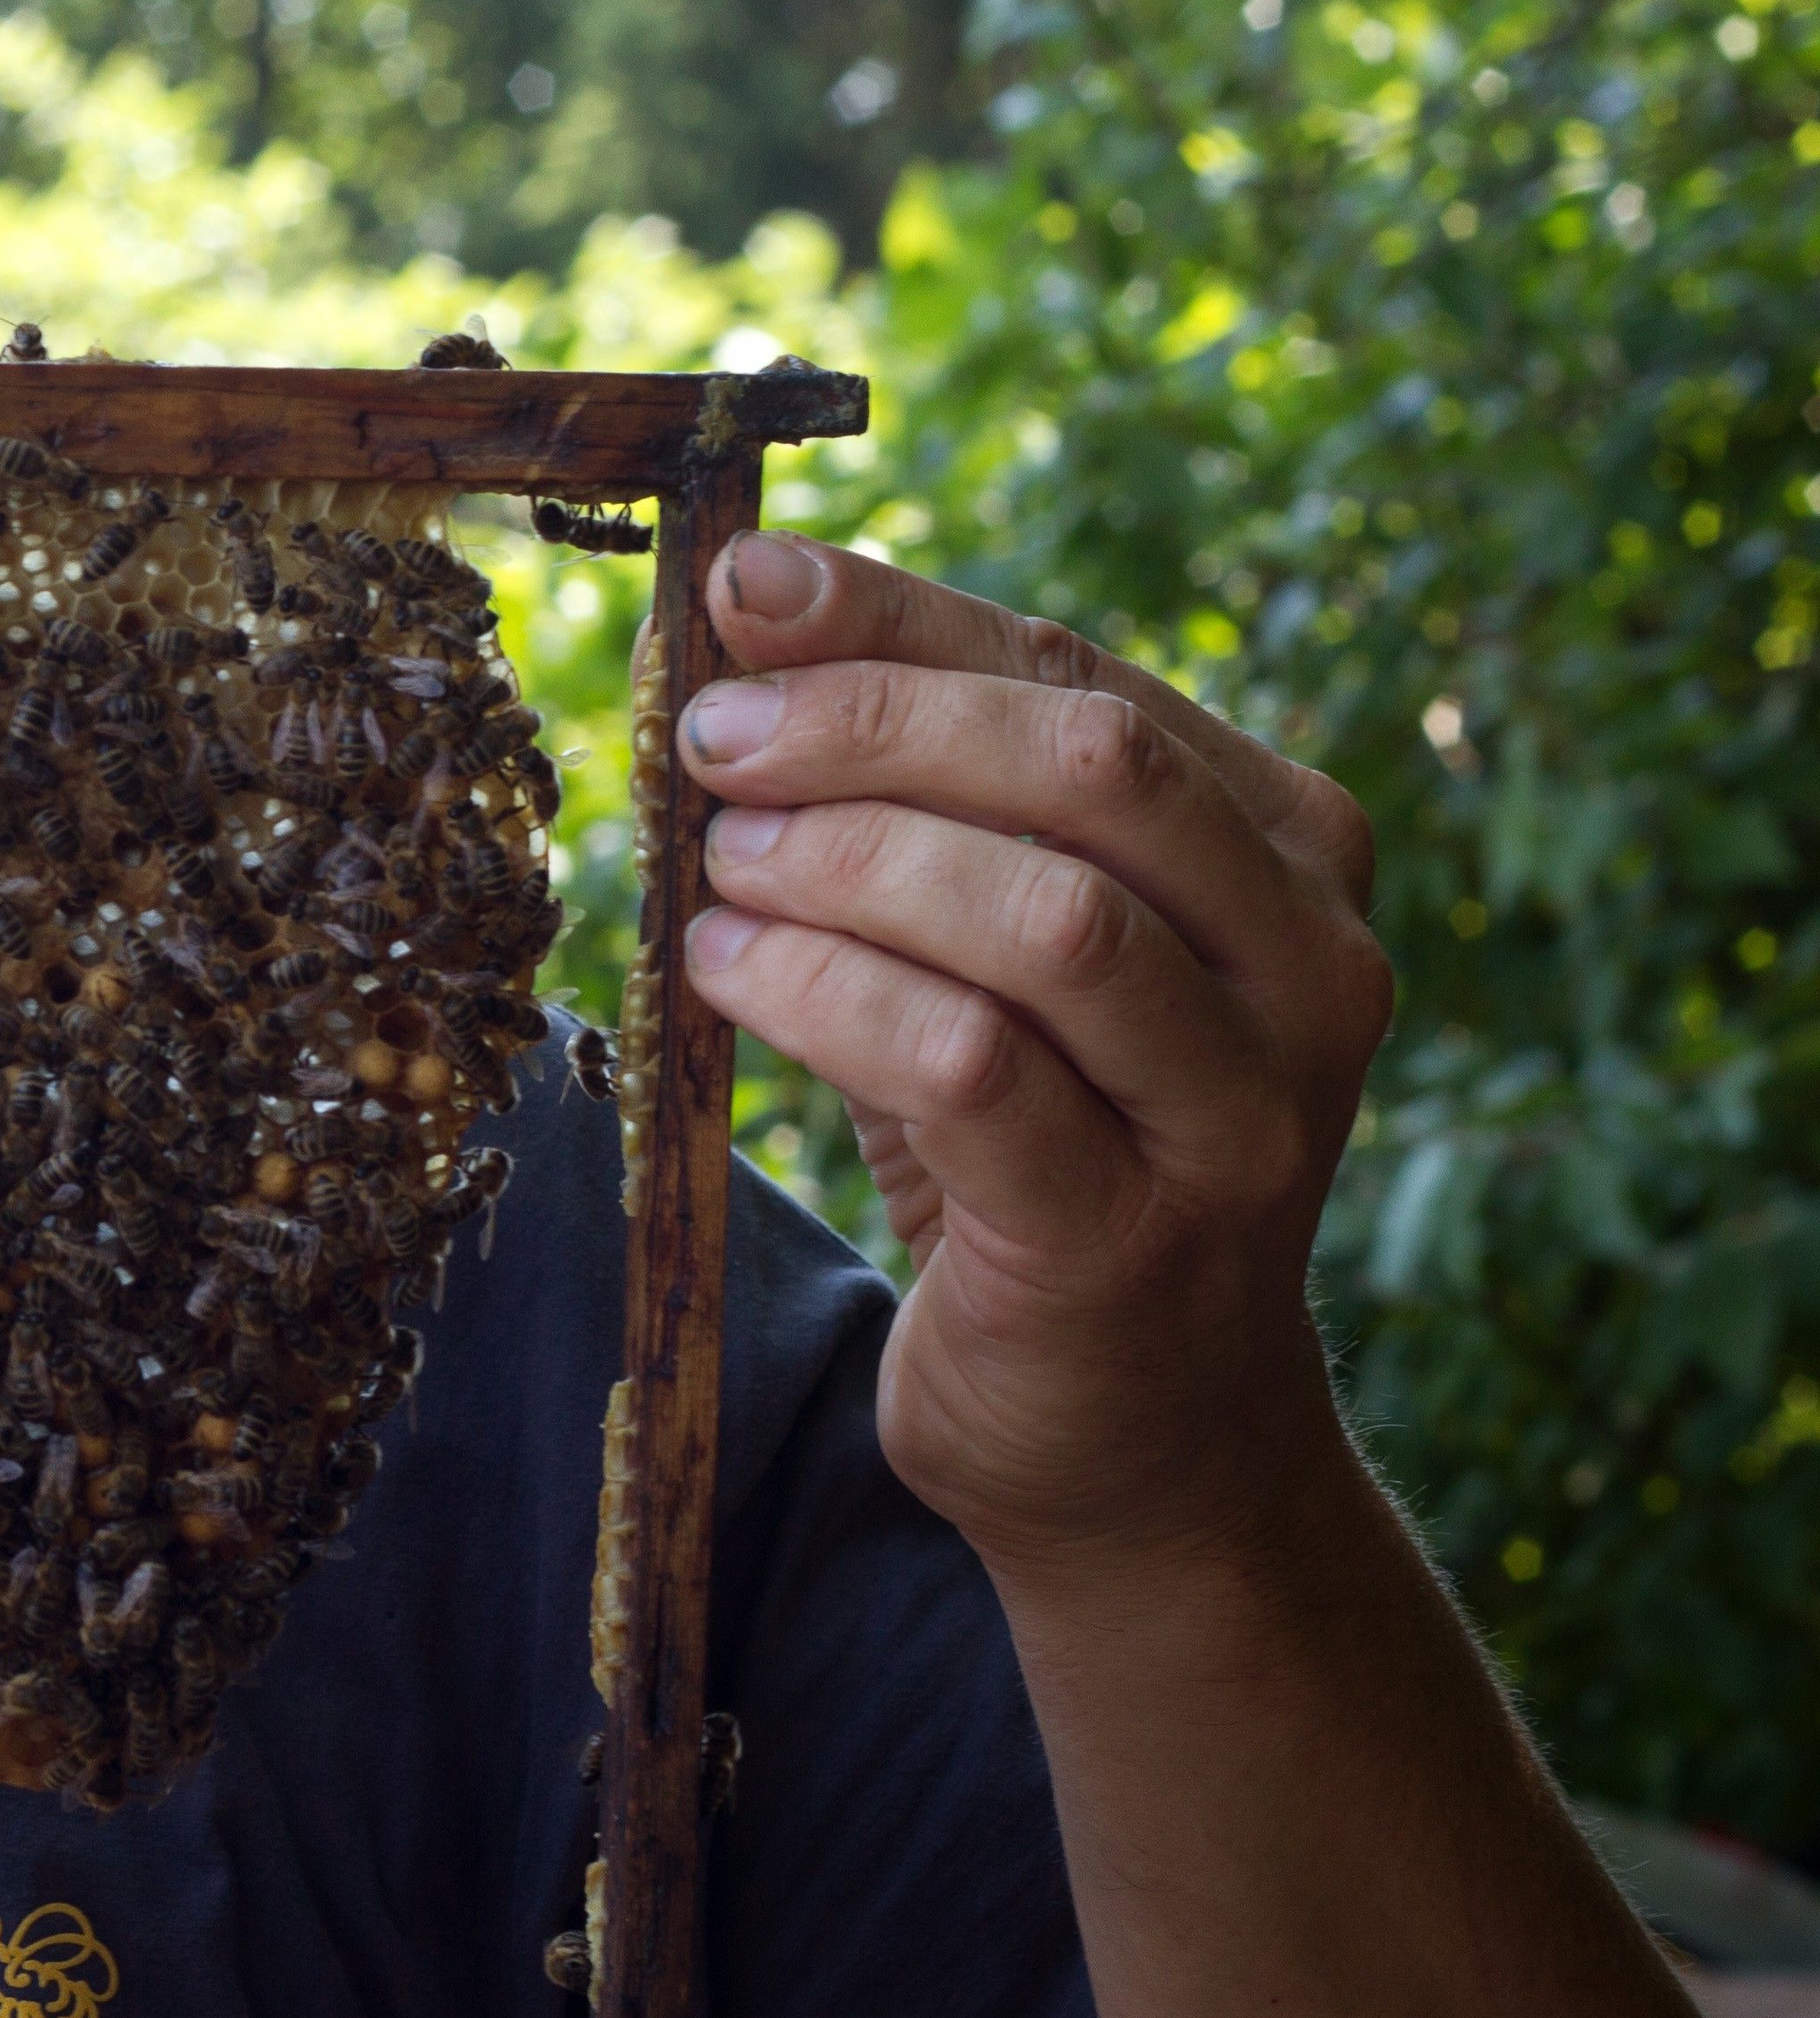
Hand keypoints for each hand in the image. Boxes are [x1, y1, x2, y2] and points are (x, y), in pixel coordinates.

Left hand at [676, 531, 1394, 1570]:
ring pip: (1042, 916)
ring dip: (842, 864)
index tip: (738, 588)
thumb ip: (918, 802)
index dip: (897, 617)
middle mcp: (1308, 965)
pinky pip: (968, 1068)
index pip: (1080, 676)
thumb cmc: (1041, 1143)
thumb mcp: (993, 950)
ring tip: (713, 865)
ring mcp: (1242, 1109)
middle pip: (1087, 767)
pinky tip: (724, 974)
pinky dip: (822, 995)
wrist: (1136, 1429)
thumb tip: (743, 633)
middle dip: (871, 726)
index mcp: (1288, 851)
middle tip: (710, 740)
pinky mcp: (1134, 1233)